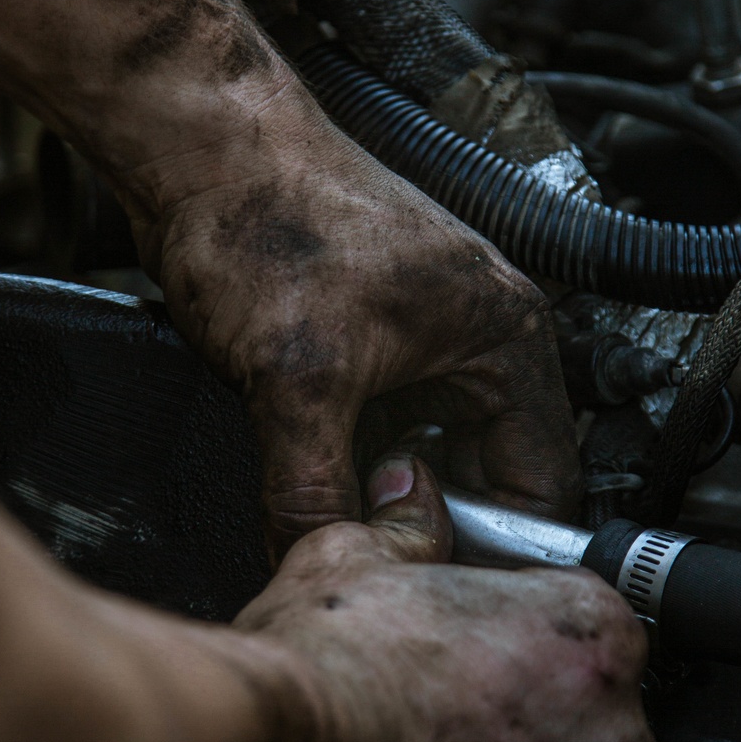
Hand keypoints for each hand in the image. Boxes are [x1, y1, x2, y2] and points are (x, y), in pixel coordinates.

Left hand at [131, 66, 582, 561]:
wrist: (197, 146)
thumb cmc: (269, 214)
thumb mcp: (297, 380)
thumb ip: (311, 492)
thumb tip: (318, 562)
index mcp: (503, 330)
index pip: (543, 476)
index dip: (505, 547)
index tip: (456, 595)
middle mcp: (475, 329)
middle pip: (486, 466)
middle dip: (440, 521)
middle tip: (394, 572)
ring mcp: (421, 328)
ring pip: (427, 445)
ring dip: (391, 490)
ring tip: (357, 531)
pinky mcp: (366, 329)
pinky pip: (382, 419)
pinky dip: (357, 456)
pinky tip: (321, 482)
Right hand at [229, 454, 656, 741]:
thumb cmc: (322, 673)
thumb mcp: (357, 558)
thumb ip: (405, 528)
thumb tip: (407, 506)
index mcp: (590, 635)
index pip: (587, 614)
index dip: (524, 619)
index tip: (488, 630)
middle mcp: (608, 732)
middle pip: (588, 705)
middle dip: (528, 698)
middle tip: (454, 687)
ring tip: (429, 741)